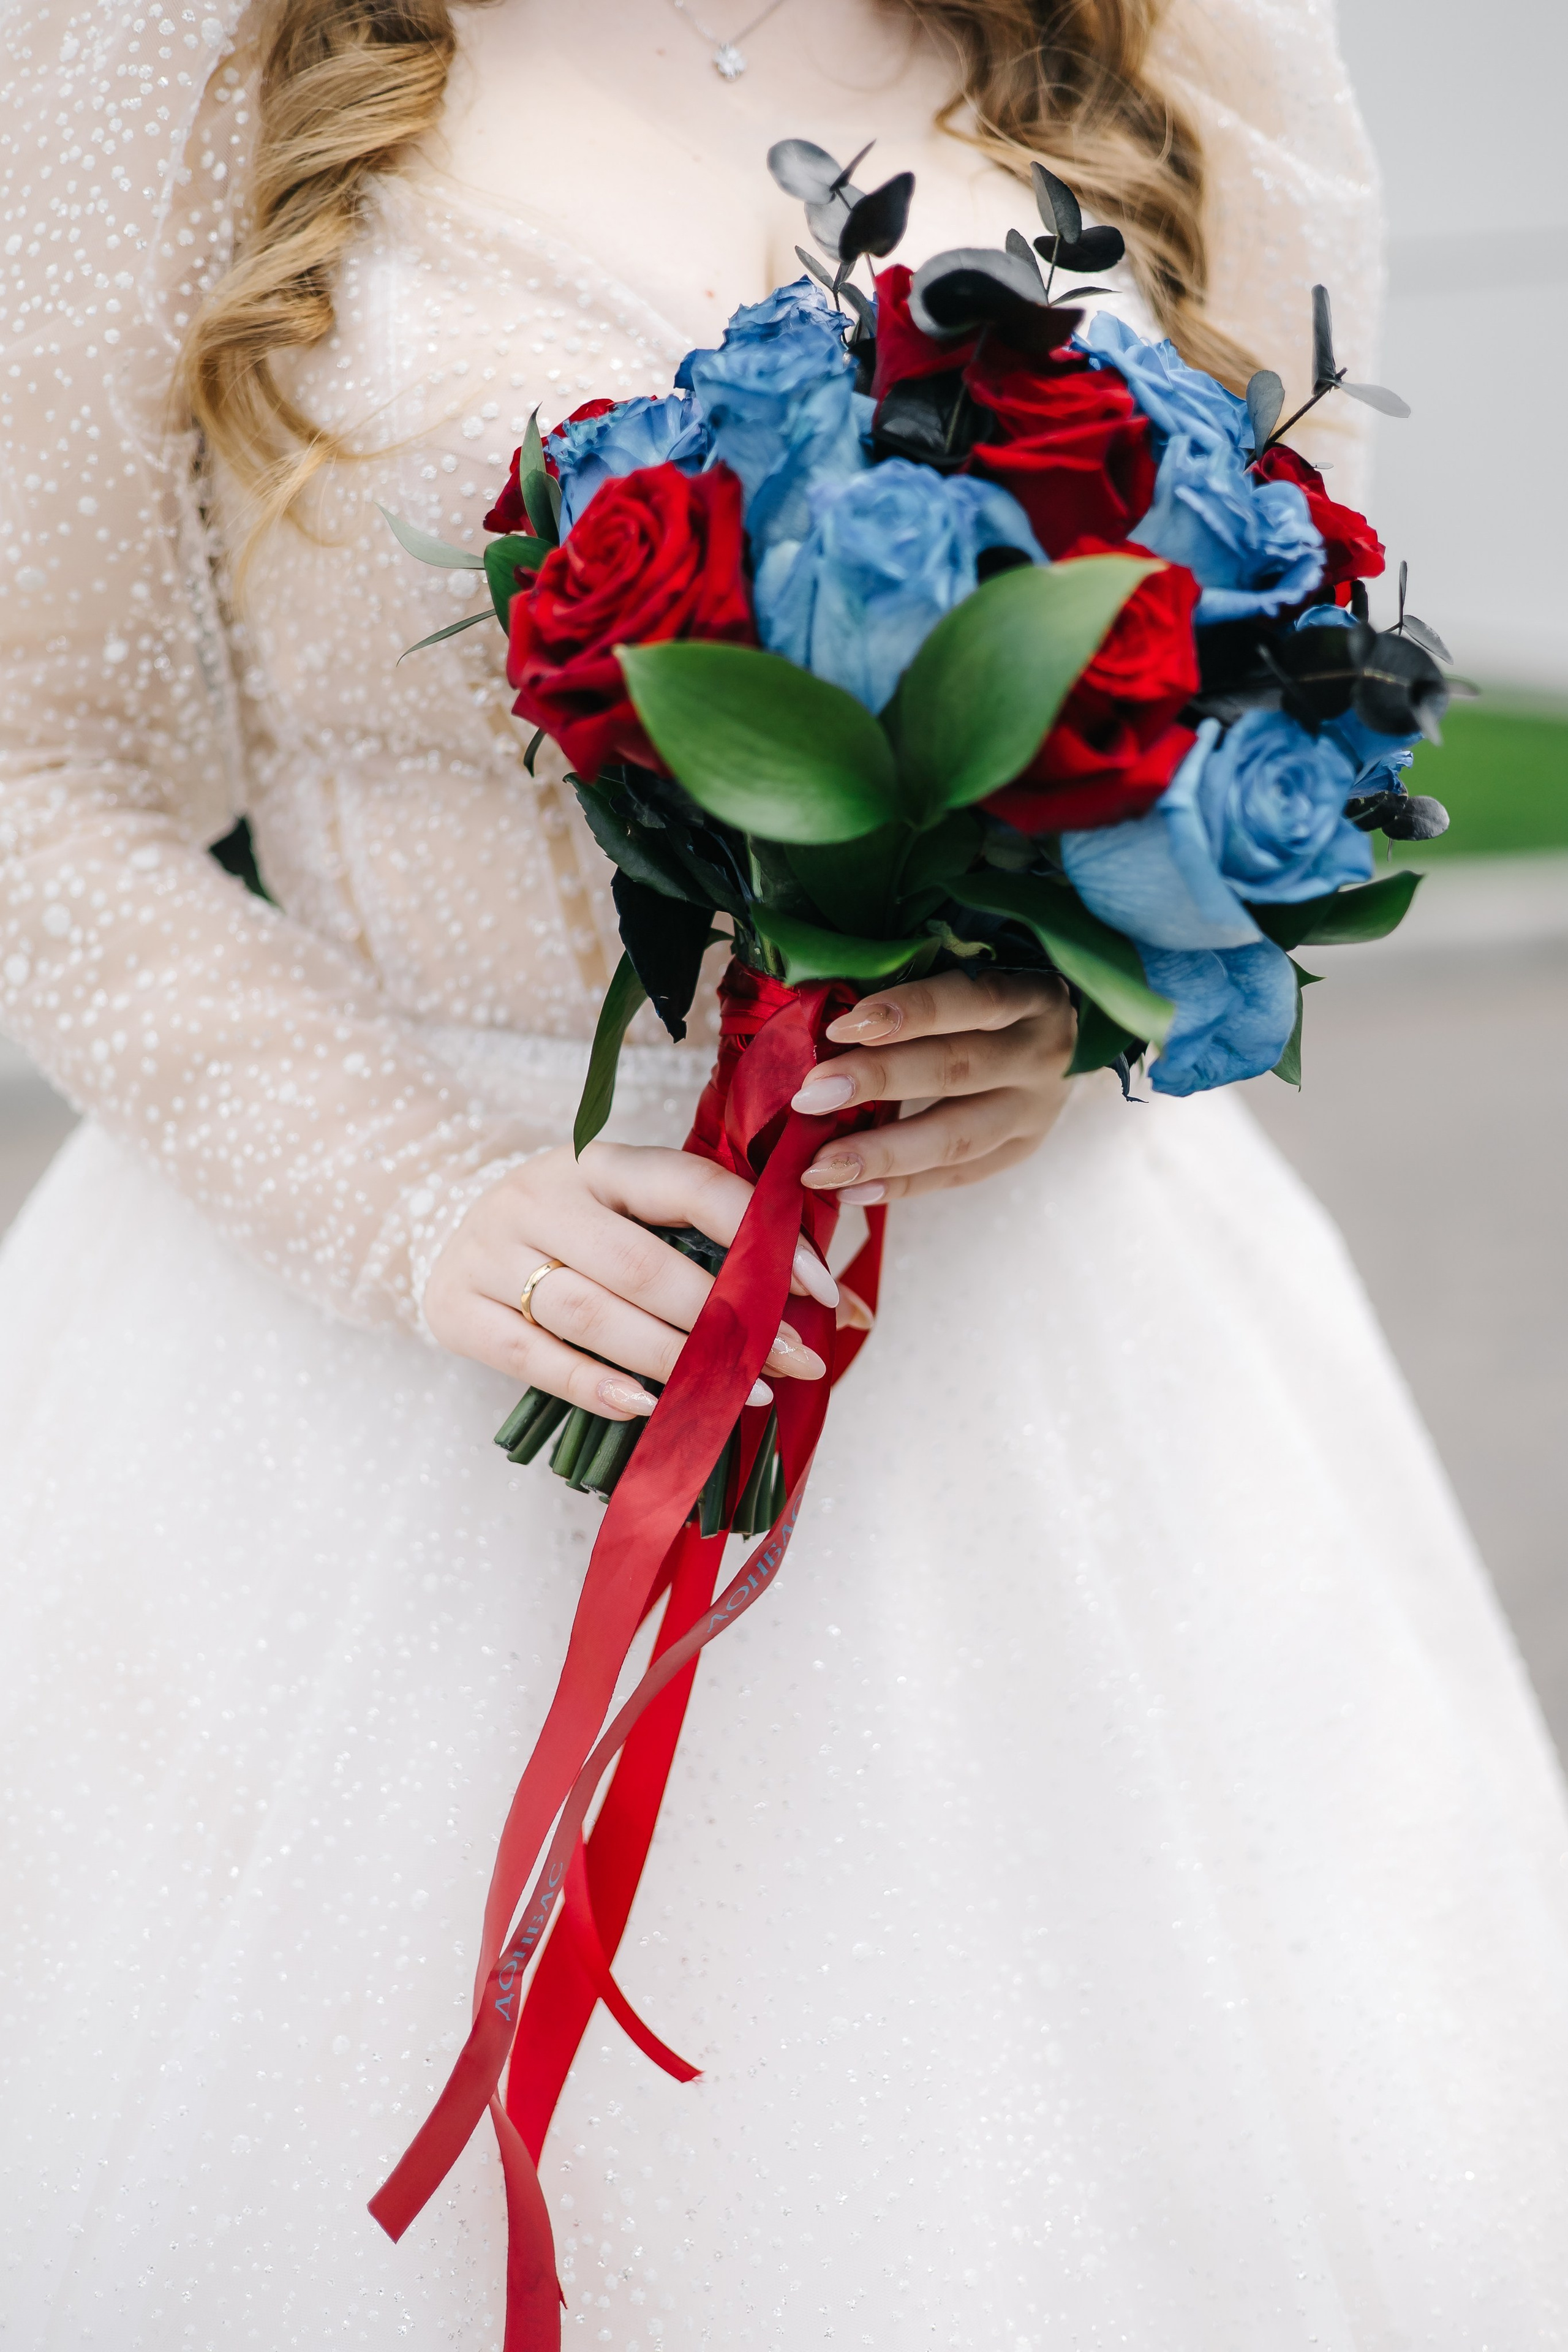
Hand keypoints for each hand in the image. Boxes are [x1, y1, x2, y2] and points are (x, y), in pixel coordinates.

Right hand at [424, 1141, 838, 1416]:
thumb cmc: (574, 1229)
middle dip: (725, 1319)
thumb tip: (850, 1307)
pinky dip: (598, 1386)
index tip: (819, 1290)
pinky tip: (653, 1408)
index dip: (758, 1236)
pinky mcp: (459, 1310)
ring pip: (590, 1314)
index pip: (689, 1185)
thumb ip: (720, 1247)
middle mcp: (541, 1196)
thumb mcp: (634, 1212)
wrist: (439, 1218)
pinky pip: (535, 1357)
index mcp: (599, 1163)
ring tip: (738, 1394)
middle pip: (642, 1263)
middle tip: (791, 1361)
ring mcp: (492, 1252)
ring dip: (672, 1359)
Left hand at [791, 970, 1075, 1202]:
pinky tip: (851, 1192)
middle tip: (811, 1097)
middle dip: (877, 1081)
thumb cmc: (987, 998)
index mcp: (1030, 996)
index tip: (841, 1026)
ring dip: (883, 1152)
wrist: (1059, 1038)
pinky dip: (901, 1185)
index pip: (970, 1000)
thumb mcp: (970, 972)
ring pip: (957, 1136)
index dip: (908, 1011)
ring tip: (820, 1167)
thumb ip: (913, 993)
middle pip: (956, 1069)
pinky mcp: (1021, 1150)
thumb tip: (824, 1016)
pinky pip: (956, 1175)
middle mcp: (1040, 1054)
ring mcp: (1035, 1110)